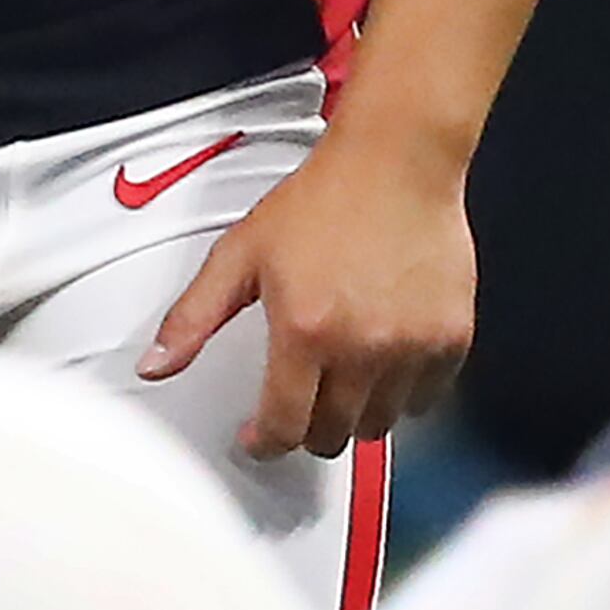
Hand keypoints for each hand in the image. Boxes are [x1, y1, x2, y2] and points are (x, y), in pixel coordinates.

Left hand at [141, 121, 473, 456]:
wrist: (394, 167)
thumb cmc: (322, 202)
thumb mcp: (238, 255)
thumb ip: (193, 317)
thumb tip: (158, 364)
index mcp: (305, 331)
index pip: (285, 425)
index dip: (265, 442)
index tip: (259, 438)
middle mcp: (362, 348)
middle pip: (333, 435)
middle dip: (306, 428)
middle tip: (296, 404)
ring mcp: (412, 349)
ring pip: (380, 425)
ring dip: (353, 414)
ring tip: (336, 378)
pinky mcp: (451, 341)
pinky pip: (425, 400)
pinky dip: (401, 395)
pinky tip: (380, 364)